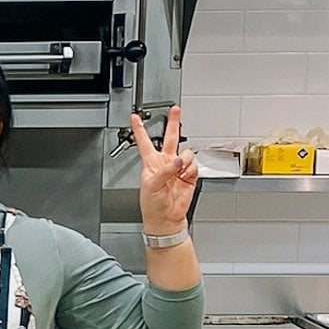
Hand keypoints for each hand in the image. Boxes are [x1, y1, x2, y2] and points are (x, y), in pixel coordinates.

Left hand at [133, 106, 197, 234]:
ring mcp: (178, 168)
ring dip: (185, 160)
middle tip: (175, 110)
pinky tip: (185, 176)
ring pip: (186, 152)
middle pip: (170, 137)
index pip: (144, 141)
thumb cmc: (152, 205)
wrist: (166, 218)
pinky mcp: (189, 175)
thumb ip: (165, 171)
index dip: (139, 129)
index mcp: (151, 162)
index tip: (134, 117)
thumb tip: (178, 161)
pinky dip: (191, 169)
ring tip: (180, 171)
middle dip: (173, 122)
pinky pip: (194, 165)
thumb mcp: (151, 185)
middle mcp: (165, 162)